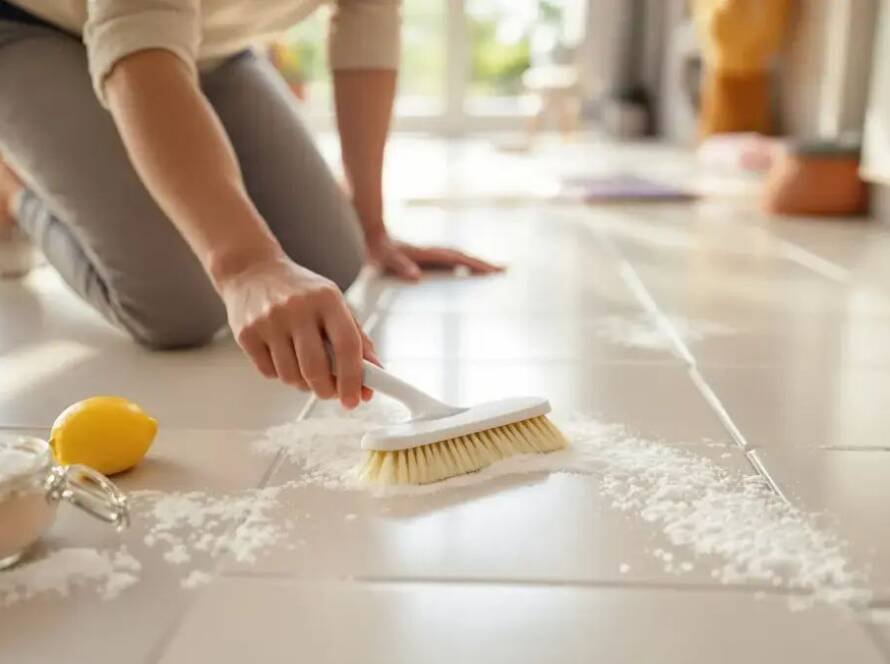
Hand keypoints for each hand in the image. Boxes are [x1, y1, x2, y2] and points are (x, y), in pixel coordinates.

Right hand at [219, 256, 377, 408]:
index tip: (355, 400)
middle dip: (327, 390)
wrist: (252, 270)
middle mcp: (297, 308)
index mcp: (327, 299)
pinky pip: (269, 372)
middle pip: (316, 368)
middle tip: (331, 393)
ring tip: (305, 368)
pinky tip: (282, 356)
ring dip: (303, 384)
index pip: (347, 345)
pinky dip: (280, 374)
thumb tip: (375, 376)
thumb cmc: (301, 292)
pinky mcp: (246, 333)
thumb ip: (357, 338)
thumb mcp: (334, 304)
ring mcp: (268, 321)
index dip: (353, 378)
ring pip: (291, 376)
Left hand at [366, 233, 503, 281]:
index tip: (493, 270)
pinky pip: (452, 264)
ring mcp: (434, 256)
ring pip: (461, 260)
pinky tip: (469, 276)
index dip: (477, 265)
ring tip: (494, 273)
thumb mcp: (387, 259)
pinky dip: (465, 268)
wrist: (373, 236)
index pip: (459, 260)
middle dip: (484, 265)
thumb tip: (416, 276)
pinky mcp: (430, 260)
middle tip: (504, 270)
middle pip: (465, 259)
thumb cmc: (379, 251)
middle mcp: (435, 253)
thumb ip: (400, 266)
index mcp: (430, 254)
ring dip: (477, 266)